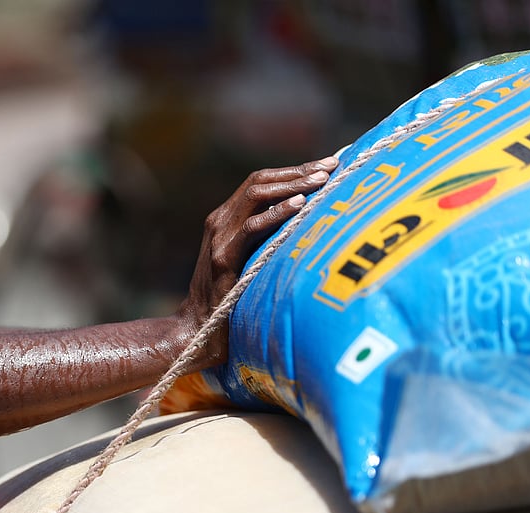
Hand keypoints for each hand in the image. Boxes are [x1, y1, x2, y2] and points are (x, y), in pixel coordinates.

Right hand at [179, 156, 337, 366]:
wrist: (198, 329)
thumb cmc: (230, 300)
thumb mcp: (248, 260)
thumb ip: (266, 239)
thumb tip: (309, 224)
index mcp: (225, 219)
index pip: (260, 182)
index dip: (293, 171)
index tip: (327, 165)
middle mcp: (219, 222)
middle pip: (260, 181)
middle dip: (298, 171)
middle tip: (332, 166)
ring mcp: (219, 238)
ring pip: (257, 195)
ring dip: (293, 185)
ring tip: (323, 180)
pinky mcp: (224, 257)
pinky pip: (252, 227)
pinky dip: (277, 213)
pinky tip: (300, 205)